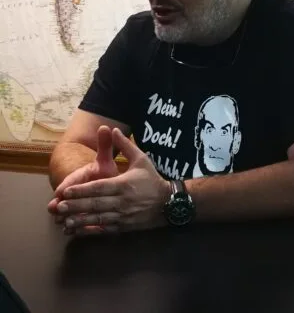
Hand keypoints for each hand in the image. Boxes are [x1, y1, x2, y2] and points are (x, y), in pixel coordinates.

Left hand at [52, 127, 170, 235]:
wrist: (168, 202)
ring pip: (98, 218)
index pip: (99, 188)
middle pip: (95, 204)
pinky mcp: (124, 226)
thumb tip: (113, 130)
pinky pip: (104, 229)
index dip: (81, 191)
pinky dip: (90, 230)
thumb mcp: (141, 159)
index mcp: (124, 184)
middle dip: (75, 206)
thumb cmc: (152, 179)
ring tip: (63, 221)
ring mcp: (123, 215)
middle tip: (58, 207)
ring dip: (79, 220)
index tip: (65, 192)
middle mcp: (122, 201)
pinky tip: (77, 230)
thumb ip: (125, 145)